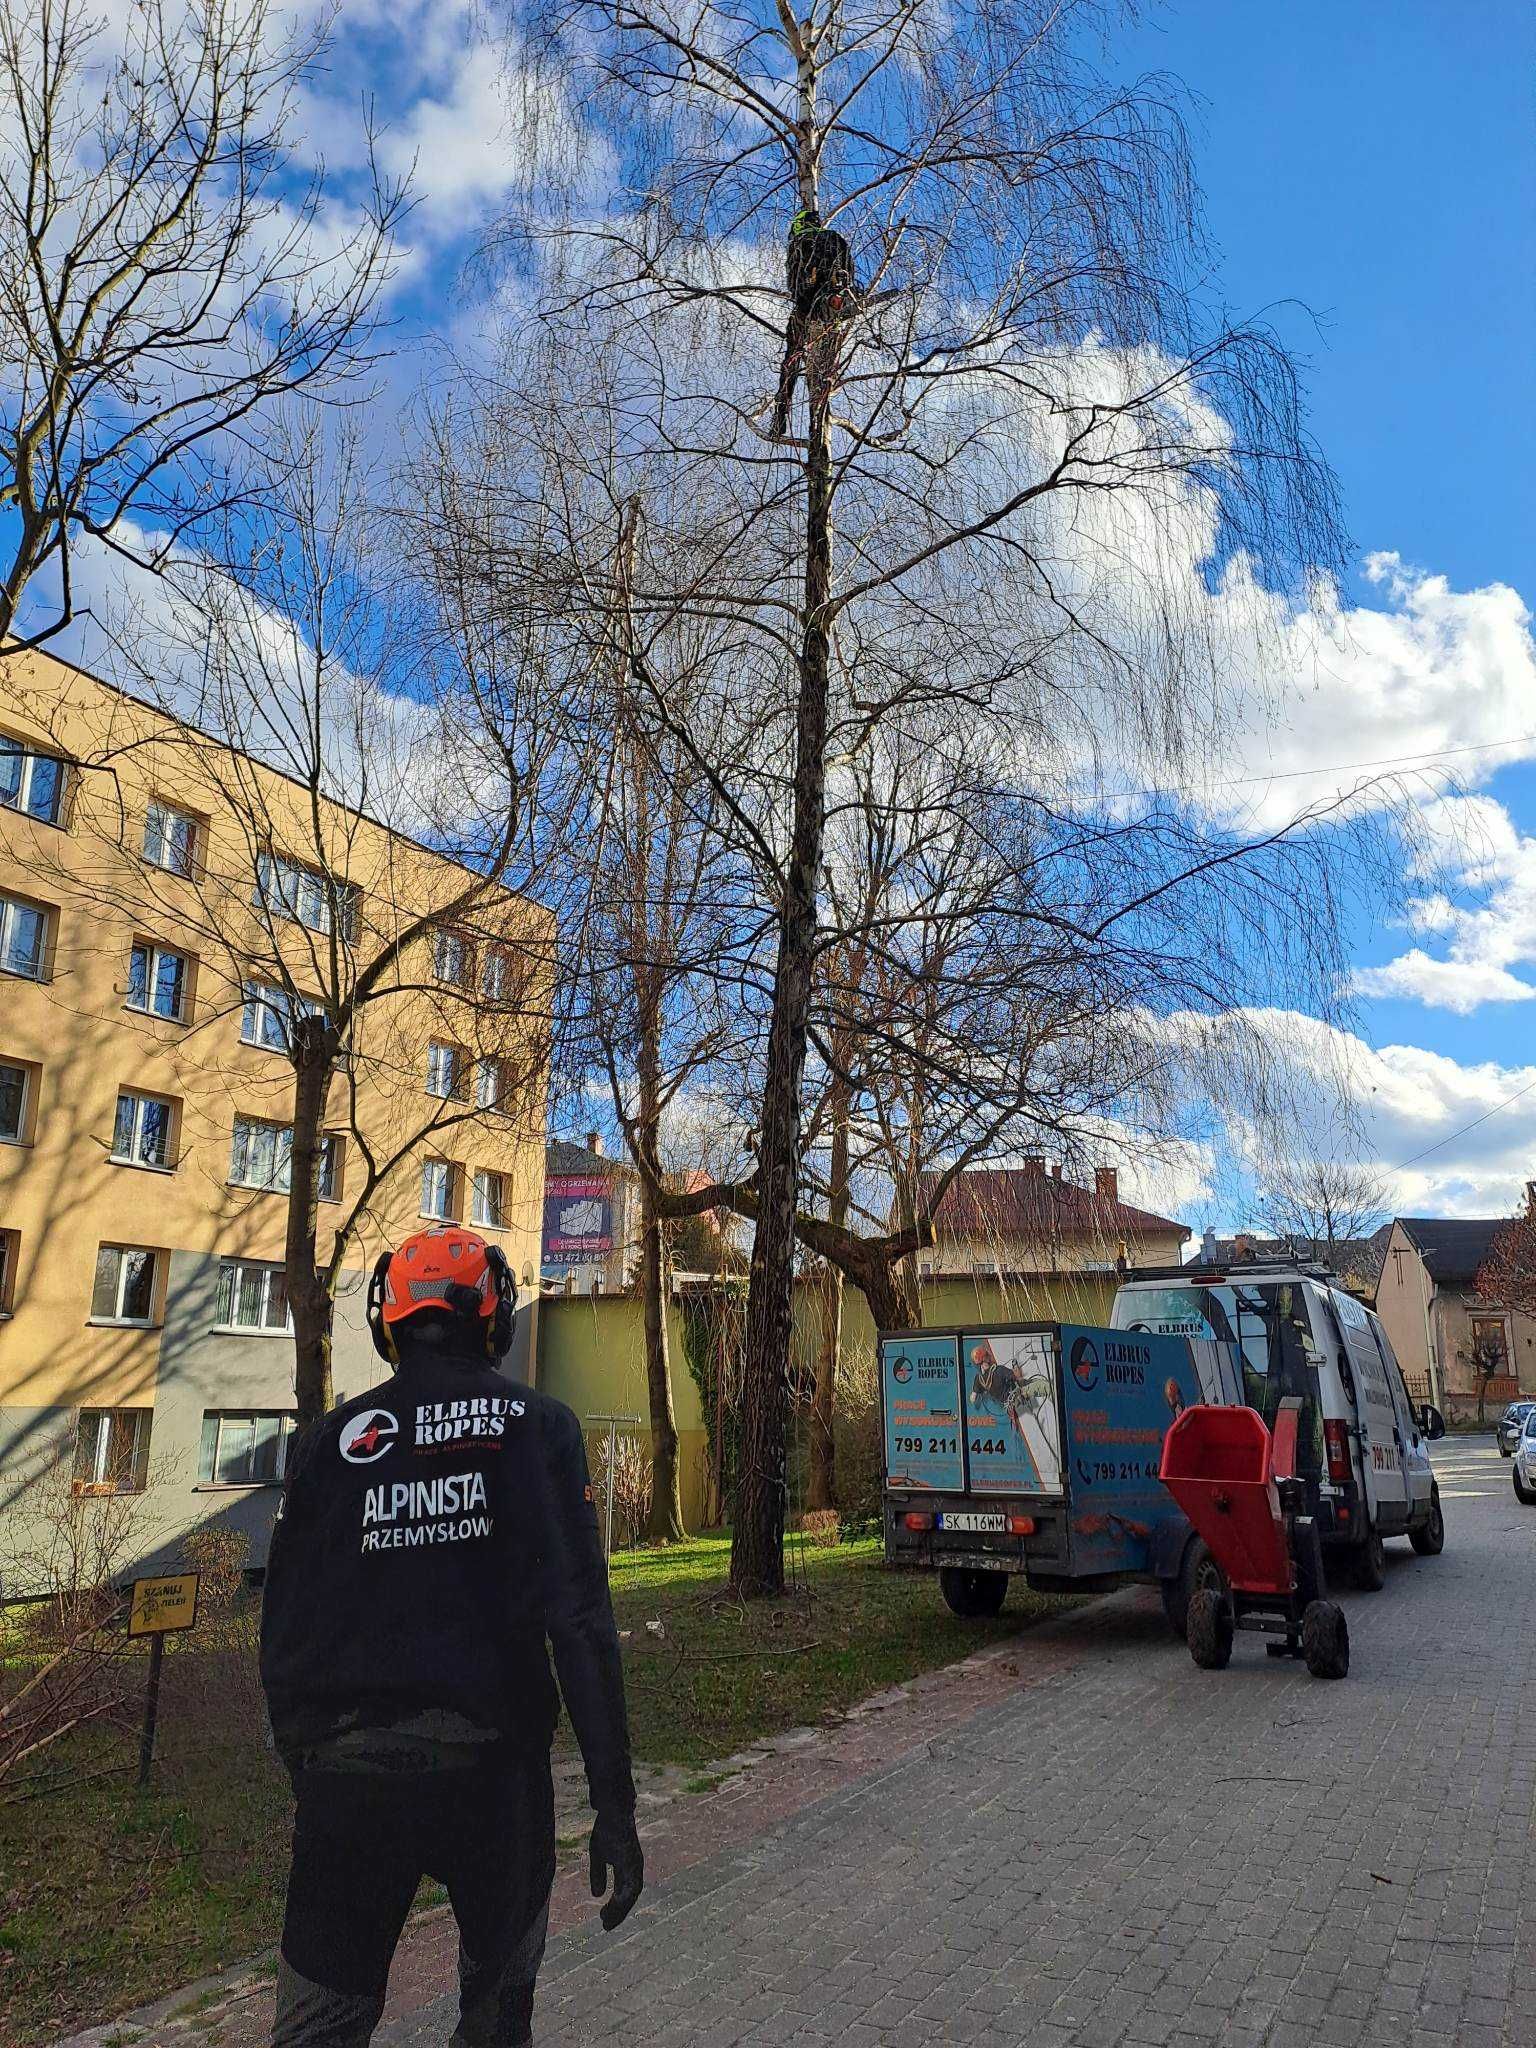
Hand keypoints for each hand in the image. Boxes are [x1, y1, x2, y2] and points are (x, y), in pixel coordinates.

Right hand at [589, 1808, 643, 1930]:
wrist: (612, 1809)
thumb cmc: (606, 1830)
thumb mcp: (599, 1855)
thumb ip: (598, 1874)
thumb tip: (597, 1895)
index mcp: (627, 1867)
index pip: (624, 1893)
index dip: (616, 1908)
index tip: (604, 1921)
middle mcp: (634, 1867)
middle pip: (630, 1896)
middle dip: (619, 1912)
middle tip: (606, 1926)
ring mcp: (635, 1862)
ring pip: (633, 1892)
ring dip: (621, 1907)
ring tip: (607, 1919)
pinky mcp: (633, 1857)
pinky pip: (631, 1880)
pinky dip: (624, 1894)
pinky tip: (614, 1902)